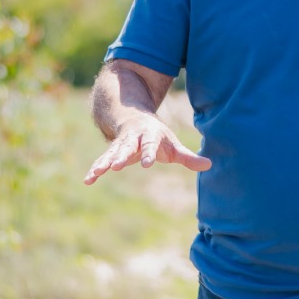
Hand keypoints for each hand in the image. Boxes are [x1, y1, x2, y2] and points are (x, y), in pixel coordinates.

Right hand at [83, 115, 211, 184]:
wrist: (133, 118)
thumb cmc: (157, 135)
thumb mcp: (173, 144)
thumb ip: (188, 157)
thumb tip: (209, 165)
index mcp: (150, 135)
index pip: (150, 145)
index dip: (149, 153)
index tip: (147, 163)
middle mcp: (133, 138)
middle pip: (127, 147)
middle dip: (122, 156)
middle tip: (117, 166)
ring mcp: (120, 144)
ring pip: (111, 153)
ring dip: (104, 163)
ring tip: (96, 173)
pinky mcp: (111, 152)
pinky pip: (102, 160)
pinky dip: (95, 169)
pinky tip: (88, 180)